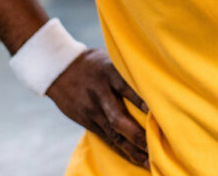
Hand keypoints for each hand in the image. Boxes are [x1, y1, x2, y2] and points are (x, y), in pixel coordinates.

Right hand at [46, 48, 148, 169]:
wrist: (58, 68)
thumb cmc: (95, 62)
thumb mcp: (110, 57)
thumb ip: (129, 68)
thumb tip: (159, 76)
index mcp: (108, 72)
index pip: (125, 86)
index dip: (139, 99)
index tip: (154, 110)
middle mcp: (100, 93)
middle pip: (117, 117)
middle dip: (137, 134)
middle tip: (155, 146)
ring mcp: (92, 110)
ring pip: (112, 133)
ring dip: (131, 148)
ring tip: (149, 161)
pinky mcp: (86, 121)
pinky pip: (105, 137)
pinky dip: (121, 149)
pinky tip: (134, 158)